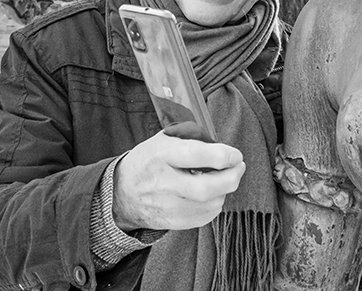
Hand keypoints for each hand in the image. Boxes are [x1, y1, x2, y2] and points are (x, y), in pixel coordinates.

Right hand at [111, 129, 245, 230]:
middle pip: (206, 188)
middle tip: (238, 167)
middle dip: (231, 178)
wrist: (123, 191)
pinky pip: (205, 216)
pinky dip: (214, 204)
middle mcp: (163, 183)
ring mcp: (167, 206)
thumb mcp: (164, 139)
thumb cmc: (149, 160)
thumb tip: (222, 147)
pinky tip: (210, 193)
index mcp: (161, 155)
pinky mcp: (172, 222)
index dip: (223, 156)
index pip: (196, 156)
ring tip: (222, 179)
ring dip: (224, 190)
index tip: (235, 155)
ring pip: (210, 204)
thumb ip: (192, 139)